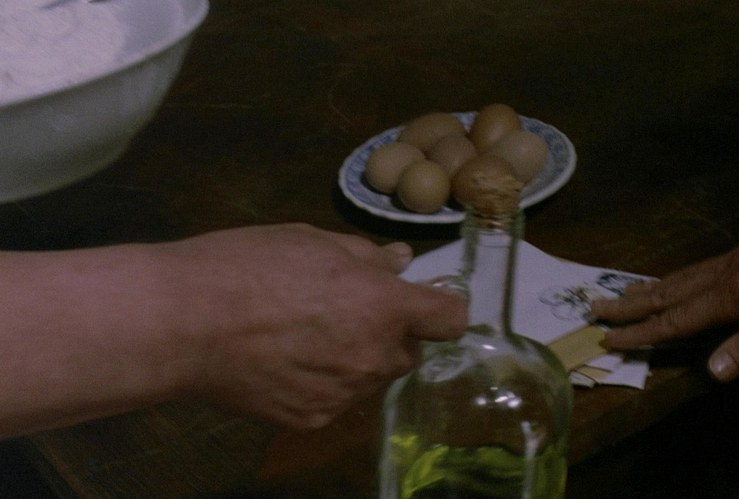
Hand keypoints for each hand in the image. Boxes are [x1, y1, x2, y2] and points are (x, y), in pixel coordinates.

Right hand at [171, 224, 467, 429]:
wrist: (184, 321)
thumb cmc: (249, 266)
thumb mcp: (311, 241)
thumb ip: (366, 257)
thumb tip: (400, 261)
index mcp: (383, 306)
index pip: (451, 318)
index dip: (439, 307)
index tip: (420, 301)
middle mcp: (374, 357)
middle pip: (408, 351)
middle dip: (387, 333)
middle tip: (342, 311)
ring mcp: (344, 394)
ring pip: (371, 376)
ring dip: (356, 358)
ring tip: (303, 335)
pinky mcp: (312, 419)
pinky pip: (335, 398)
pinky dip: (322, 382)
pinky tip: (284, 362)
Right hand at [591, 202, 738, 381]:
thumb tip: (712, 372)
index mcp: (727, 297)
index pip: (673, 321)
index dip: (640, 333)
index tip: (607, 339)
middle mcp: (716, 279)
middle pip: (662, 295)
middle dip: (627, 307)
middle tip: (593, 309)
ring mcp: (723, 264)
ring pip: (672, 281)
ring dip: (641, 292)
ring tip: (616, 296)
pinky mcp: (733, 257)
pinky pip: (687, 272)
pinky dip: (665, 280)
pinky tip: (665, 283)